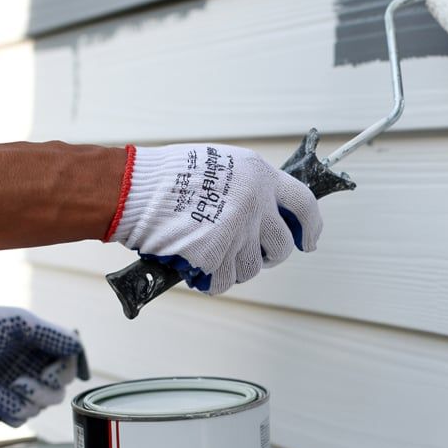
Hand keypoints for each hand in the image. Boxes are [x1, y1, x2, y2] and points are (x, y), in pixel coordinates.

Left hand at [0, 292, 88, 425]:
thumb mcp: (21, 323)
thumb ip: (53, 335)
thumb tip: (78, 347)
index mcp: (38, 349)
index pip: (67, 368)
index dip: (63, 373)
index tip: (49, 371)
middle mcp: (29, 368)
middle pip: (56, 393)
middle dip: (42, 391)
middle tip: (20, 382)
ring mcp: (12, 387)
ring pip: (37, 408)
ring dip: (22, 401)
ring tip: (2, 388)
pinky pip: (16, 419)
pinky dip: (8, 410)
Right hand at [104, 143, 321, 293]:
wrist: (136, 189)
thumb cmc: (170, 176)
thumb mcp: (222, 165)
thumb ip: (250, 186)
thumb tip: (268, 213)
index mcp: (260, 176)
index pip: (304, 204)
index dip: (311, 227)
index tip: (309, 241)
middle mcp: (255, 203)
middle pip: (281, 245)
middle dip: (269, 256)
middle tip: (252, 256)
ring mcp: (237, 230)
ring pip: (252, 268)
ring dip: (235, 268)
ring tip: (213, 256)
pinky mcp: (217, 254)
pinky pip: (225, 281)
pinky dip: (213, 281)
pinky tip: (199, 270)